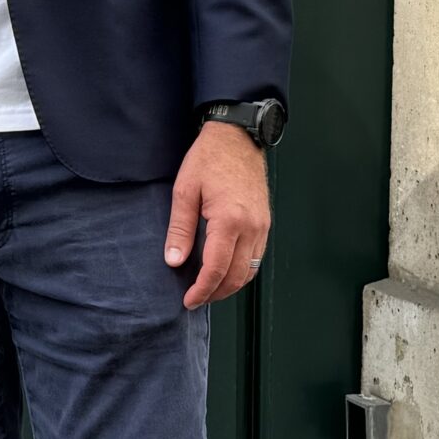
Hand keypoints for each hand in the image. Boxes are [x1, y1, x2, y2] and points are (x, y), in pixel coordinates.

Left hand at [164, 122, 271, 308]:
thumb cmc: (209, 158)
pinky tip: (225, 271)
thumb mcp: (185, 191)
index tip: (188, 300)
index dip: (201, 290)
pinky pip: (256, 257)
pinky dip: (242, 271)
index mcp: (229, 220)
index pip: (216, 269)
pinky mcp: (265, 223)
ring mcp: (262, 226)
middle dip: (215, 293)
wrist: (237, 137)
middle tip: (196, 299)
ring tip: (209, 289)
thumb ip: (180, 229)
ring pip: (250, 271)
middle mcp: (251, 227)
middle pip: (236, 276)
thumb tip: (174, 260)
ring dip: (230, 286)